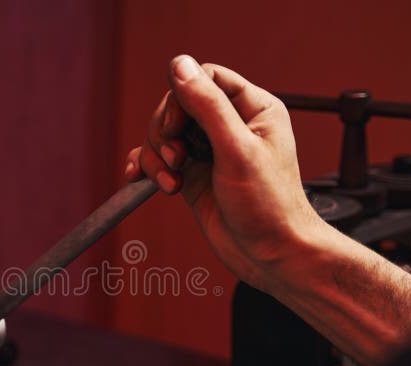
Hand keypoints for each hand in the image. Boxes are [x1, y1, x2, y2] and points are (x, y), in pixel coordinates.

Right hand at [124, 55, 326, 289]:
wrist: (270, 255)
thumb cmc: (268, 207)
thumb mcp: (237, 150)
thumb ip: (208, 106)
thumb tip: (180, 66)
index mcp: (253, 109)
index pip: (205, 79)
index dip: (182, 97)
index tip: (177, 126)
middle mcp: (230, 126)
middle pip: (177, 104)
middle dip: (166, 132)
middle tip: (177, 159)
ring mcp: (209, 152)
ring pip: (164, 134)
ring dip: (157, 156)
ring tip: (172, 182)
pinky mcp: (192, 176)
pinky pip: (158, 160)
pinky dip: (147, 168)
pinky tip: (140, 179)